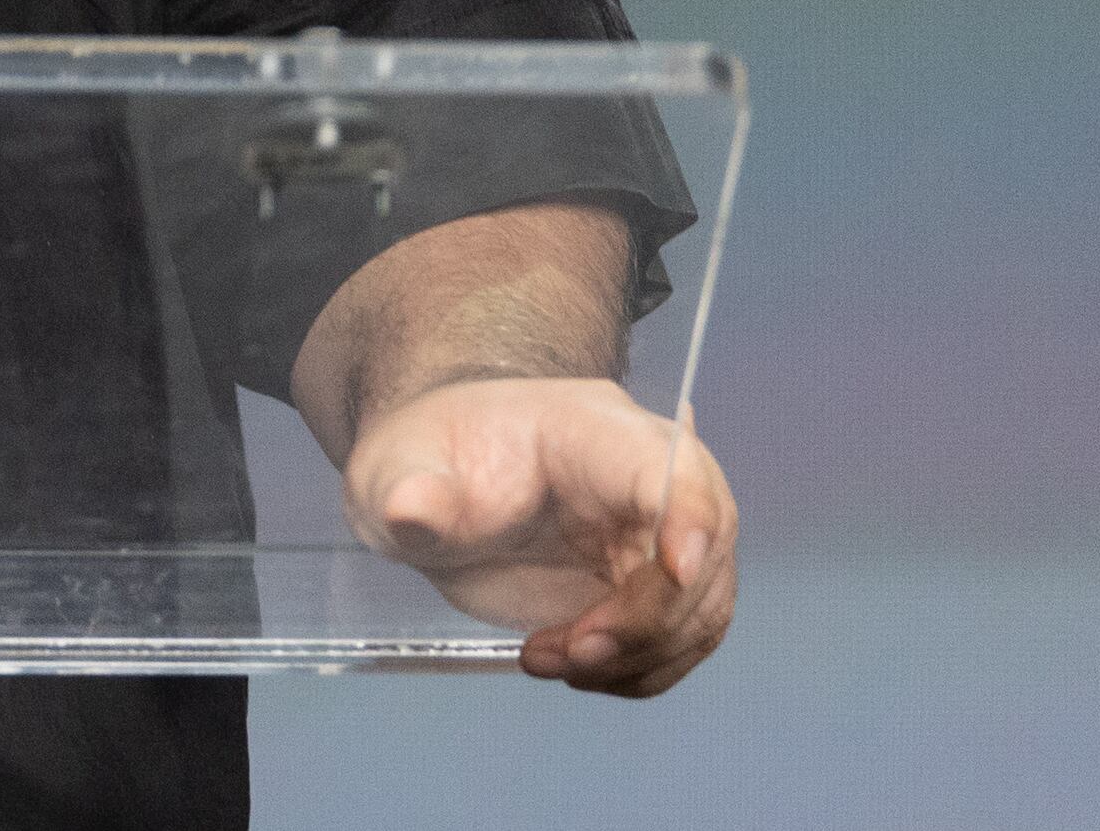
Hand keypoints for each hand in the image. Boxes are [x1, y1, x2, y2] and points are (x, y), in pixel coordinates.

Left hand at [343, 376, 734, 695]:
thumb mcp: (396, 469)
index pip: (672, 466)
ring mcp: (655, 533)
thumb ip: (409, 492)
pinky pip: (680, 639)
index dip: (690, 517)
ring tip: (548, 657)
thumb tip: (414, 512)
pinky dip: (636, 671)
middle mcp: (645, 477)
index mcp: (592, 429)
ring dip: (636, 657)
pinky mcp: (650, 584)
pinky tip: (570, 664)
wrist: (437, 483)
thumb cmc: (427, 460)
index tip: (674, 570)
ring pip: (699, 609)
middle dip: (647, 621)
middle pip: (702, 553)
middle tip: (571, 651)